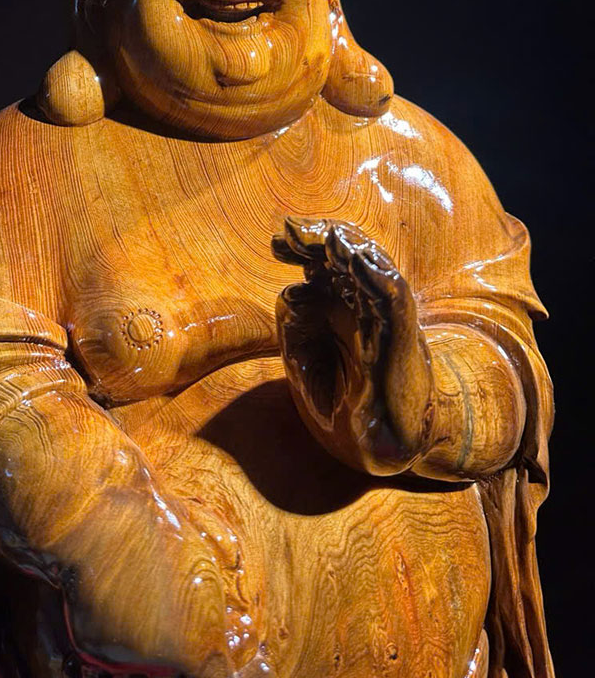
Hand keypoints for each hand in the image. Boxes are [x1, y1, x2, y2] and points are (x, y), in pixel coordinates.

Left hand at [273, 217, 433, 474]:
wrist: (382, 445)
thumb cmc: (342, 397)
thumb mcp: (303, 356)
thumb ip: (295, 323)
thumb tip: (292, 291)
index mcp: (340, 304)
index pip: (325, 260)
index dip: (303, 245)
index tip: (277, 242)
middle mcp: (363, 305)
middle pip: (348, 255)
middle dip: (321, 238)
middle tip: (290, 232)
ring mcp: (383, 320)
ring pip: (374, 271)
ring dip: (352, 250)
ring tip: (330, 237)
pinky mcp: (400, 343)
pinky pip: (394, 304)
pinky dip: (379, 280)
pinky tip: (361, 263)